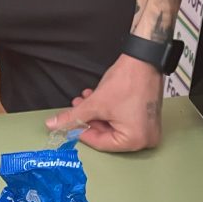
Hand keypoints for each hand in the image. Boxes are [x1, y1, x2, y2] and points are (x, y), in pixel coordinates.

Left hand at [44, 54, 163, 152]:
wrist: (145, 58)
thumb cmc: (128, 80)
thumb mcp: (95, 103)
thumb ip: (73, 117)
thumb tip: (54, 125)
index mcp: (134, 141)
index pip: (100, 143)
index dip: (81, 133)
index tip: (70, 126)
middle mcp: (144, 139)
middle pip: (107, 135)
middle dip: (89, 121)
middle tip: (76, 112)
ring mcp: (148, 129)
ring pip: (113, 126)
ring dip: (97, 115)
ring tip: (84, 102)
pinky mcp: (147, 119)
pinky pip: (123, 121)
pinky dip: (109, 112)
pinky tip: (97, 100)